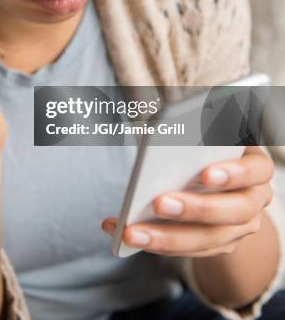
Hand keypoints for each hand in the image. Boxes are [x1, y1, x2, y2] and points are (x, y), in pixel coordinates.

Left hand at [102, 146, 273, 256]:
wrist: (222, 178)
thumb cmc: (208, 145)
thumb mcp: (209, 134)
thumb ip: (197, 134)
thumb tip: (166, 132)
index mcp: (256, 166)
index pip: (256, 170)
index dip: (234, 174)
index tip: (205, 173)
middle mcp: (255, 199)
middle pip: (235, 211)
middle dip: (195, 209)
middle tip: (159, 203)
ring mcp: (240, 227)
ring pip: (209, 239)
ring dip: (168, 237)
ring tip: (132, 231)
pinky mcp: (219, 244)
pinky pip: (190, 251)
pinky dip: (158, 244)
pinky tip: (127, 234)